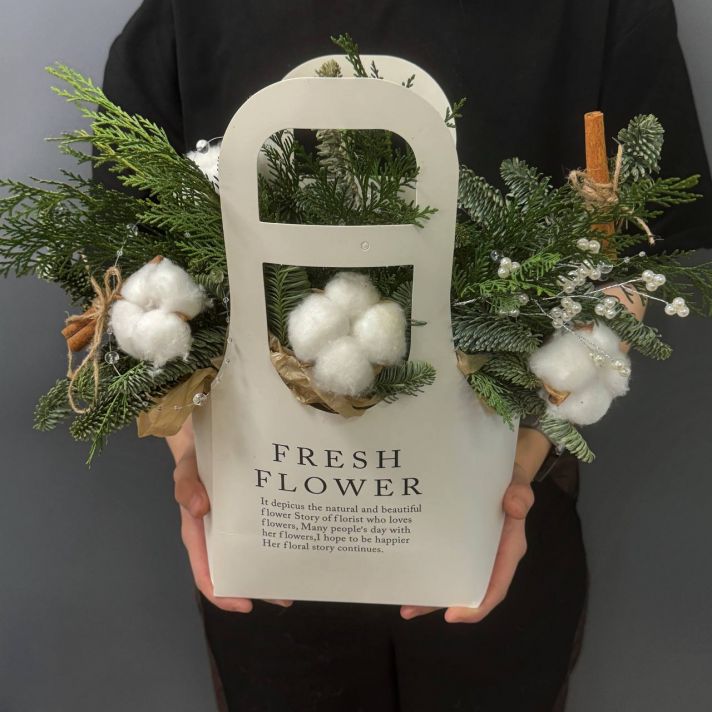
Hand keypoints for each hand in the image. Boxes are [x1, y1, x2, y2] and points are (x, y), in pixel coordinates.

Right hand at [172, 437, 292, 612]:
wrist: (206, 442)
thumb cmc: (193, 462)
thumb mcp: (185, 472)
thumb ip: (187, 488)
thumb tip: (198, 508)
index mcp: (199, 535)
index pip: (207, 573)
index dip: (222, 594)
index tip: (245, 605)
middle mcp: (218, 536)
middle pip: (235, 570)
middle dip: (257, 587)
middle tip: (285, 597)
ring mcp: (234, 526)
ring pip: (251, 555)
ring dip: (270, 569)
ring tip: (295, 580)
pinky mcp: (249, 513)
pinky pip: (261, 532)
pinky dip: (274, 541)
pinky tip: (293, 543)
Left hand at [400, 427, 549, 622]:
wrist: (496, 468)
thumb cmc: (509, 479)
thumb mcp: (517, 482)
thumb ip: (520, 493)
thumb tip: (516, 507)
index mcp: (507, 548)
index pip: (495, 584)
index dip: (477, 604)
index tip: (452, 615)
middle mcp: (489, 555)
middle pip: (467, 588)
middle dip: (440, 603)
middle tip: (410, 610)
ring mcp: (471, 550)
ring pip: (451, 578)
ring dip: (429, 592)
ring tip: (403, 604)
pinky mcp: (457, 540)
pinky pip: (444, 559)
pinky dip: (428, 568)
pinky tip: (407, 574)